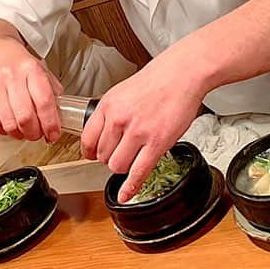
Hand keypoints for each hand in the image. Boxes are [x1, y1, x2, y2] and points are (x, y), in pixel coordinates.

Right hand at [0, 42, 63, 142]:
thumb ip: (54, 95)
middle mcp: (12, 75)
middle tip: (38, 135)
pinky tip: (10, 126)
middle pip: (25, 116)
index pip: (44, 101)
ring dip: (20, 135)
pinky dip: (4, 131)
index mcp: (32, 69)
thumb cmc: (24, 67)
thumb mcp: (44, 74)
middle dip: (35, 133)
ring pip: (9, 123)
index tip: (53, 134)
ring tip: (25, 132)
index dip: (50, 124)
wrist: (1, 54)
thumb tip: (60, 120)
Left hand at [81, 56, 204, 202]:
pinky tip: (126, 194)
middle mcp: (119, 119)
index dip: (90, 151)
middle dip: (110, 158)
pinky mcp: (156, 143)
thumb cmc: (157, 80)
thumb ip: (111, 113)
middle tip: (121, 154)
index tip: (93, 155)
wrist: (181, 74)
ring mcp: (137, 132)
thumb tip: (103, 134)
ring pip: (117, 166)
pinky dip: (131, 188)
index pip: (87, 138)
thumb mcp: (123, 91)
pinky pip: (138, 172)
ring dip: (122, 168)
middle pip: (102, 155)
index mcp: (108, 105)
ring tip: (132, 160)